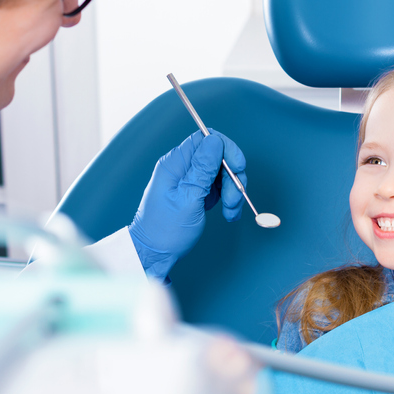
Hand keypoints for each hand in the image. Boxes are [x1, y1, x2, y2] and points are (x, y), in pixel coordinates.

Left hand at [129, 130, 245, 280]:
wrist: (154, 254)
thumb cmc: (164, 231)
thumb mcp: (188, 199)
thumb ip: (203, 169)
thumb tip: (215, 141)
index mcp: (175, 164)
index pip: (206, 139)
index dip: (226, 149)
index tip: (238, 168)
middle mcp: (182, 168)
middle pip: (218, 157)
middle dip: (232, 177)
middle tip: (233, 200)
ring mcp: (191, 180)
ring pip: (223, 173)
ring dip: (233, 191)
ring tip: (230, 211)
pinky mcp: (198, 192)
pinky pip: (220, 187)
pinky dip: (228, 199)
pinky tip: (229, 213)